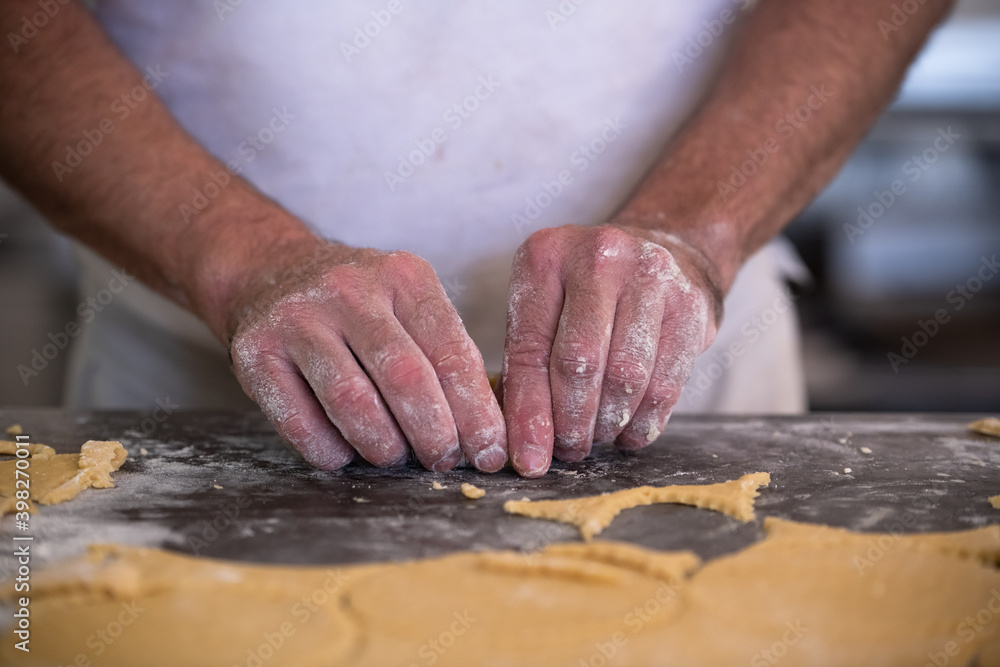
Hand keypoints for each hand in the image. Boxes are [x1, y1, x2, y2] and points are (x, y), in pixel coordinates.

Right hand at [226, 240, 506, 471]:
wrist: (271, 271)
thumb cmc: (360, 306)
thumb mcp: (408, 305)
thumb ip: (444, 355)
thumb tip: (486, 433)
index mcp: (404, 277)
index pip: (452, 352)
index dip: (476, 412)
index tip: (490, 452)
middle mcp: (350, 289)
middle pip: (405, 377)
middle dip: (434, 433)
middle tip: (443, 461)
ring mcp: (298, 317)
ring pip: (353, 400)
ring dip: (382, 445)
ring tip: (394, 457)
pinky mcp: (255, 349)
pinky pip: (299, 420)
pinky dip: (329, 450)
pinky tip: (344, 454)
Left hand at [501, 224, 722, 476]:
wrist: (664, 248)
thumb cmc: (587, 292)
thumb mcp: (544, 307)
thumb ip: (526, 365)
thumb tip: (524, 445)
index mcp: (546, 257)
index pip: (529, 348)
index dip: (528, 413)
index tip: (529, 459)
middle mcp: (599, 257)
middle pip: (580, 362)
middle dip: (571, 422)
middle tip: (569, 451)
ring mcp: (651, 276)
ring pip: (626, 375)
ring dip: (608, 423)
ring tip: (597, 438)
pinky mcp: (690, 305)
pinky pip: (667, 381)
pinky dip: (645, 420)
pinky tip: (629, 432)